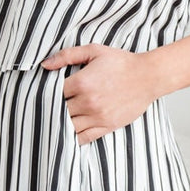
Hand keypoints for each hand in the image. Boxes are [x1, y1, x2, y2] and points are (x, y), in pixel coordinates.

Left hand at [41, 44, 160, 143]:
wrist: (148, 76)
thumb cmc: (121, 63)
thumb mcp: (94, 51)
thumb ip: (67, 56)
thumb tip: (44, 65)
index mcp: (82, 82)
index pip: (52, 93)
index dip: (44, 94)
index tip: (41, 94)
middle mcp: (88, 101)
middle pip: (58, 111)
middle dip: (51, 109)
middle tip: (44, 108)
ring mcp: (97, 116)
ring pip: (68, 126)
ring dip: (60, 124)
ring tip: (53, 121)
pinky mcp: (107, 126)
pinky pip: (84, 138)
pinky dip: (73, 138)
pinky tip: (67, 135)